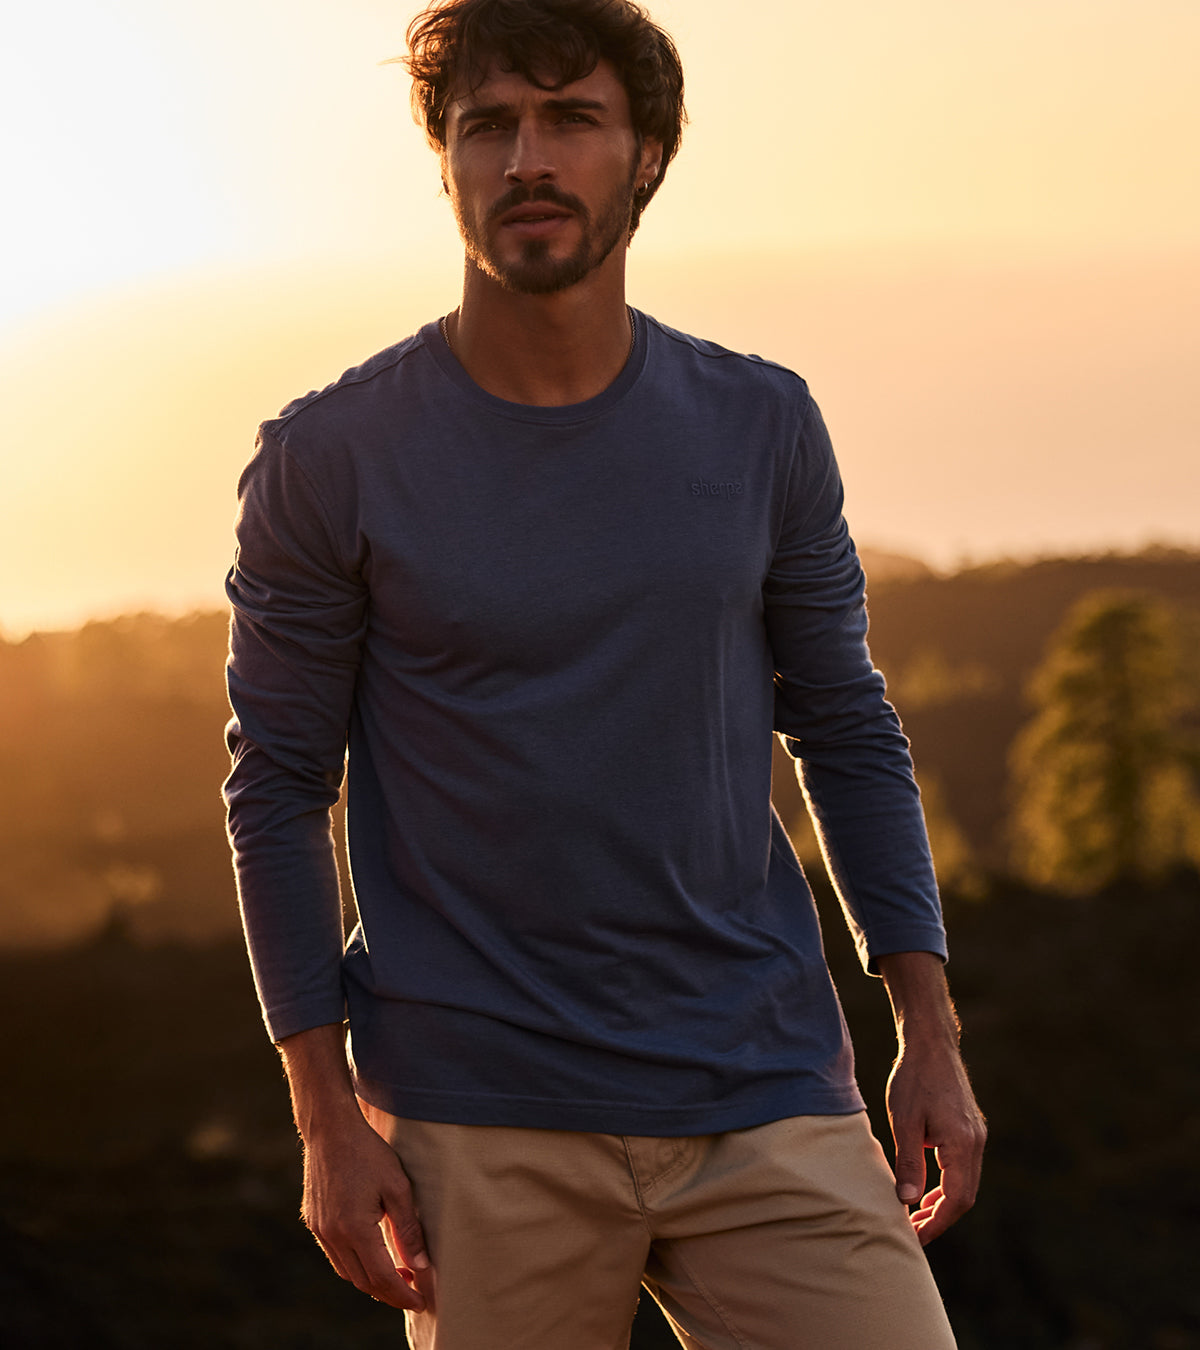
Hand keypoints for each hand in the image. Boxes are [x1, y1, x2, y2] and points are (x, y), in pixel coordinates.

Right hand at [300, 1108, 431, 1310]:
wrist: (330, 1129)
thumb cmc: (368, 1152)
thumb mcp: (397, 1187)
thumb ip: (408, 1229)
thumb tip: (421, 1266)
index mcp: (355, 1228)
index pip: (382, 1277)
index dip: (403, 1294)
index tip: (421, 1300)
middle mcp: (333, 1235)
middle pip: (363, 1281)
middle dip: (389, 1292)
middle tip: (413, 1291)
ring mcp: (320, 1230)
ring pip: (347, 1272)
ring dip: (371, 1281)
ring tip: (397, 1277)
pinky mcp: (314, 1222)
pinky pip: (336, 1256)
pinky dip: (355, 1265)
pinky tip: (372, 1257)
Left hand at [877, 951, 985, 1245]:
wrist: (931, 1043)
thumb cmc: (914, 1078)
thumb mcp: (904, 1121)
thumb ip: (909, 1162)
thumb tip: (907, 1202)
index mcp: (963, 1144)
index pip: (955, 1199)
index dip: (935, 1223)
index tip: (913, 1237)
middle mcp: (976, 1143)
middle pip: (964, 1196)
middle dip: (939, 1218)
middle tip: (911, 1232)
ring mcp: (976, 1136)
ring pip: (965, 1183)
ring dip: (943, 1203)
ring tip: (915, 1216)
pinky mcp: (970, 1129)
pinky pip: (963, 1168)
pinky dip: (946, 1184)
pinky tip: (926, 1189)